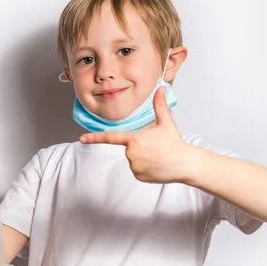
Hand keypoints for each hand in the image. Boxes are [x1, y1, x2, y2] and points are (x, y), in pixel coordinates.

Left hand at [80, 87, 197, 183]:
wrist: (185, 164)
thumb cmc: (174, 142)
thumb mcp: (166, 122)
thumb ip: (160, 105)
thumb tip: (161, 88)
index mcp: (133, 139)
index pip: (110, 137)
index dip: (94, 138)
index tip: (81, 139)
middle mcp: (130, 154)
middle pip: (129, 148)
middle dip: (140, 146)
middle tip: (156, 146)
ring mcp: (134, 166)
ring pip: (133, 159)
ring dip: (143, 157)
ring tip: (158, 156)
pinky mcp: (139, 176)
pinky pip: (137, 170)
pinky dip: (145, 168)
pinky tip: (157, 165)